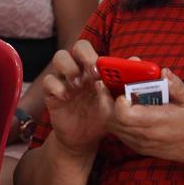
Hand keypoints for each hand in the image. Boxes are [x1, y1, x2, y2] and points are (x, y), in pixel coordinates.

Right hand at [39, 40, 113, 154]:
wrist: (85, 137)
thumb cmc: (102, 115)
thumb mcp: (115, 101)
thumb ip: (124, 82)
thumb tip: (136, 60)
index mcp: (94, 69)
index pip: (93, 49)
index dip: (96, 54)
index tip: (103, 71)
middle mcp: (79, 70)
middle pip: (77, 47)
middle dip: (85, 56)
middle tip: (93, 73)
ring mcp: (64, 80)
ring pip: (60, 57)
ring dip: (70, 67)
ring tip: (78, 84)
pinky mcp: (52, 94)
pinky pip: (48, 82)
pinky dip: (56, 86)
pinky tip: (66, 97)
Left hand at [105, 70, 183, 165]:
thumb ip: (175, 85)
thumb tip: (163, 72)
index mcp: (157, 122)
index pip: (125, 115)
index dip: (119, 100)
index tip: (121, 87)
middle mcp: (145, 135)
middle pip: (111, 120)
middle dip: (104, 100)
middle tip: (103, 83)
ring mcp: (139, 143)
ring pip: (111, 126)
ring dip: (107, 108)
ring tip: (109, 91)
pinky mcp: (137, 147)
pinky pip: (118, 132)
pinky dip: (114, 118)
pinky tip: (120, 105)